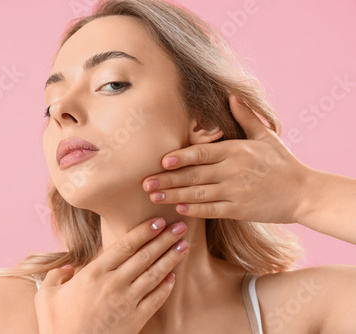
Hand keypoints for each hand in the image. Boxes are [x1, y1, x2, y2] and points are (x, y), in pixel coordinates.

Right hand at [34, 217, 188, 333]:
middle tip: (180, 226)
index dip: (144, 231)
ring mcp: (127, 302)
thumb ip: (56, 275)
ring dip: (171, 258)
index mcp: (94, 273)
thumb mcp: (46, 296)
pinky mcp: (135, 320)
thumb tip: (66, 267)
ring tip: (184, 245)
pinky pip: (155, 300)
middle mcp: (114, 284)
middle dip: (165, 239)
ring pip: (154, 275)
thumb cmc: (56, 326)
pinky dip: (165, 288)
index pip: (125, 245)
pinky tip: (173, 278)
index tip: (158, 221)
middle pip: (145, 256)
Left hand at [142, 94, 311, 223]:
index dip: (180, 157)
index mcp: (236, 150)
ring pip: (198, 193)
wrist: (305, 192)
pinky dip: (194, 210)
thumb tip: (232, 95)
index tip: (161, 161)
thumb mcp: (267, 135)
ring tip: (154, 197)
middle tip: (145, 183)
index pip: (202, 152)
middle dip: (167, 179)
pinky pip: (212, 210)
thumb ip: (246, 117)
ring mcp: (236, 191)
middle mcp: (233, 170)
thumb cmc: (283, 163)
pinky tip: (178, 209)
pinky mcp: (240, 210)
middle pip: (193, 174)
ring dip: (174, 195)